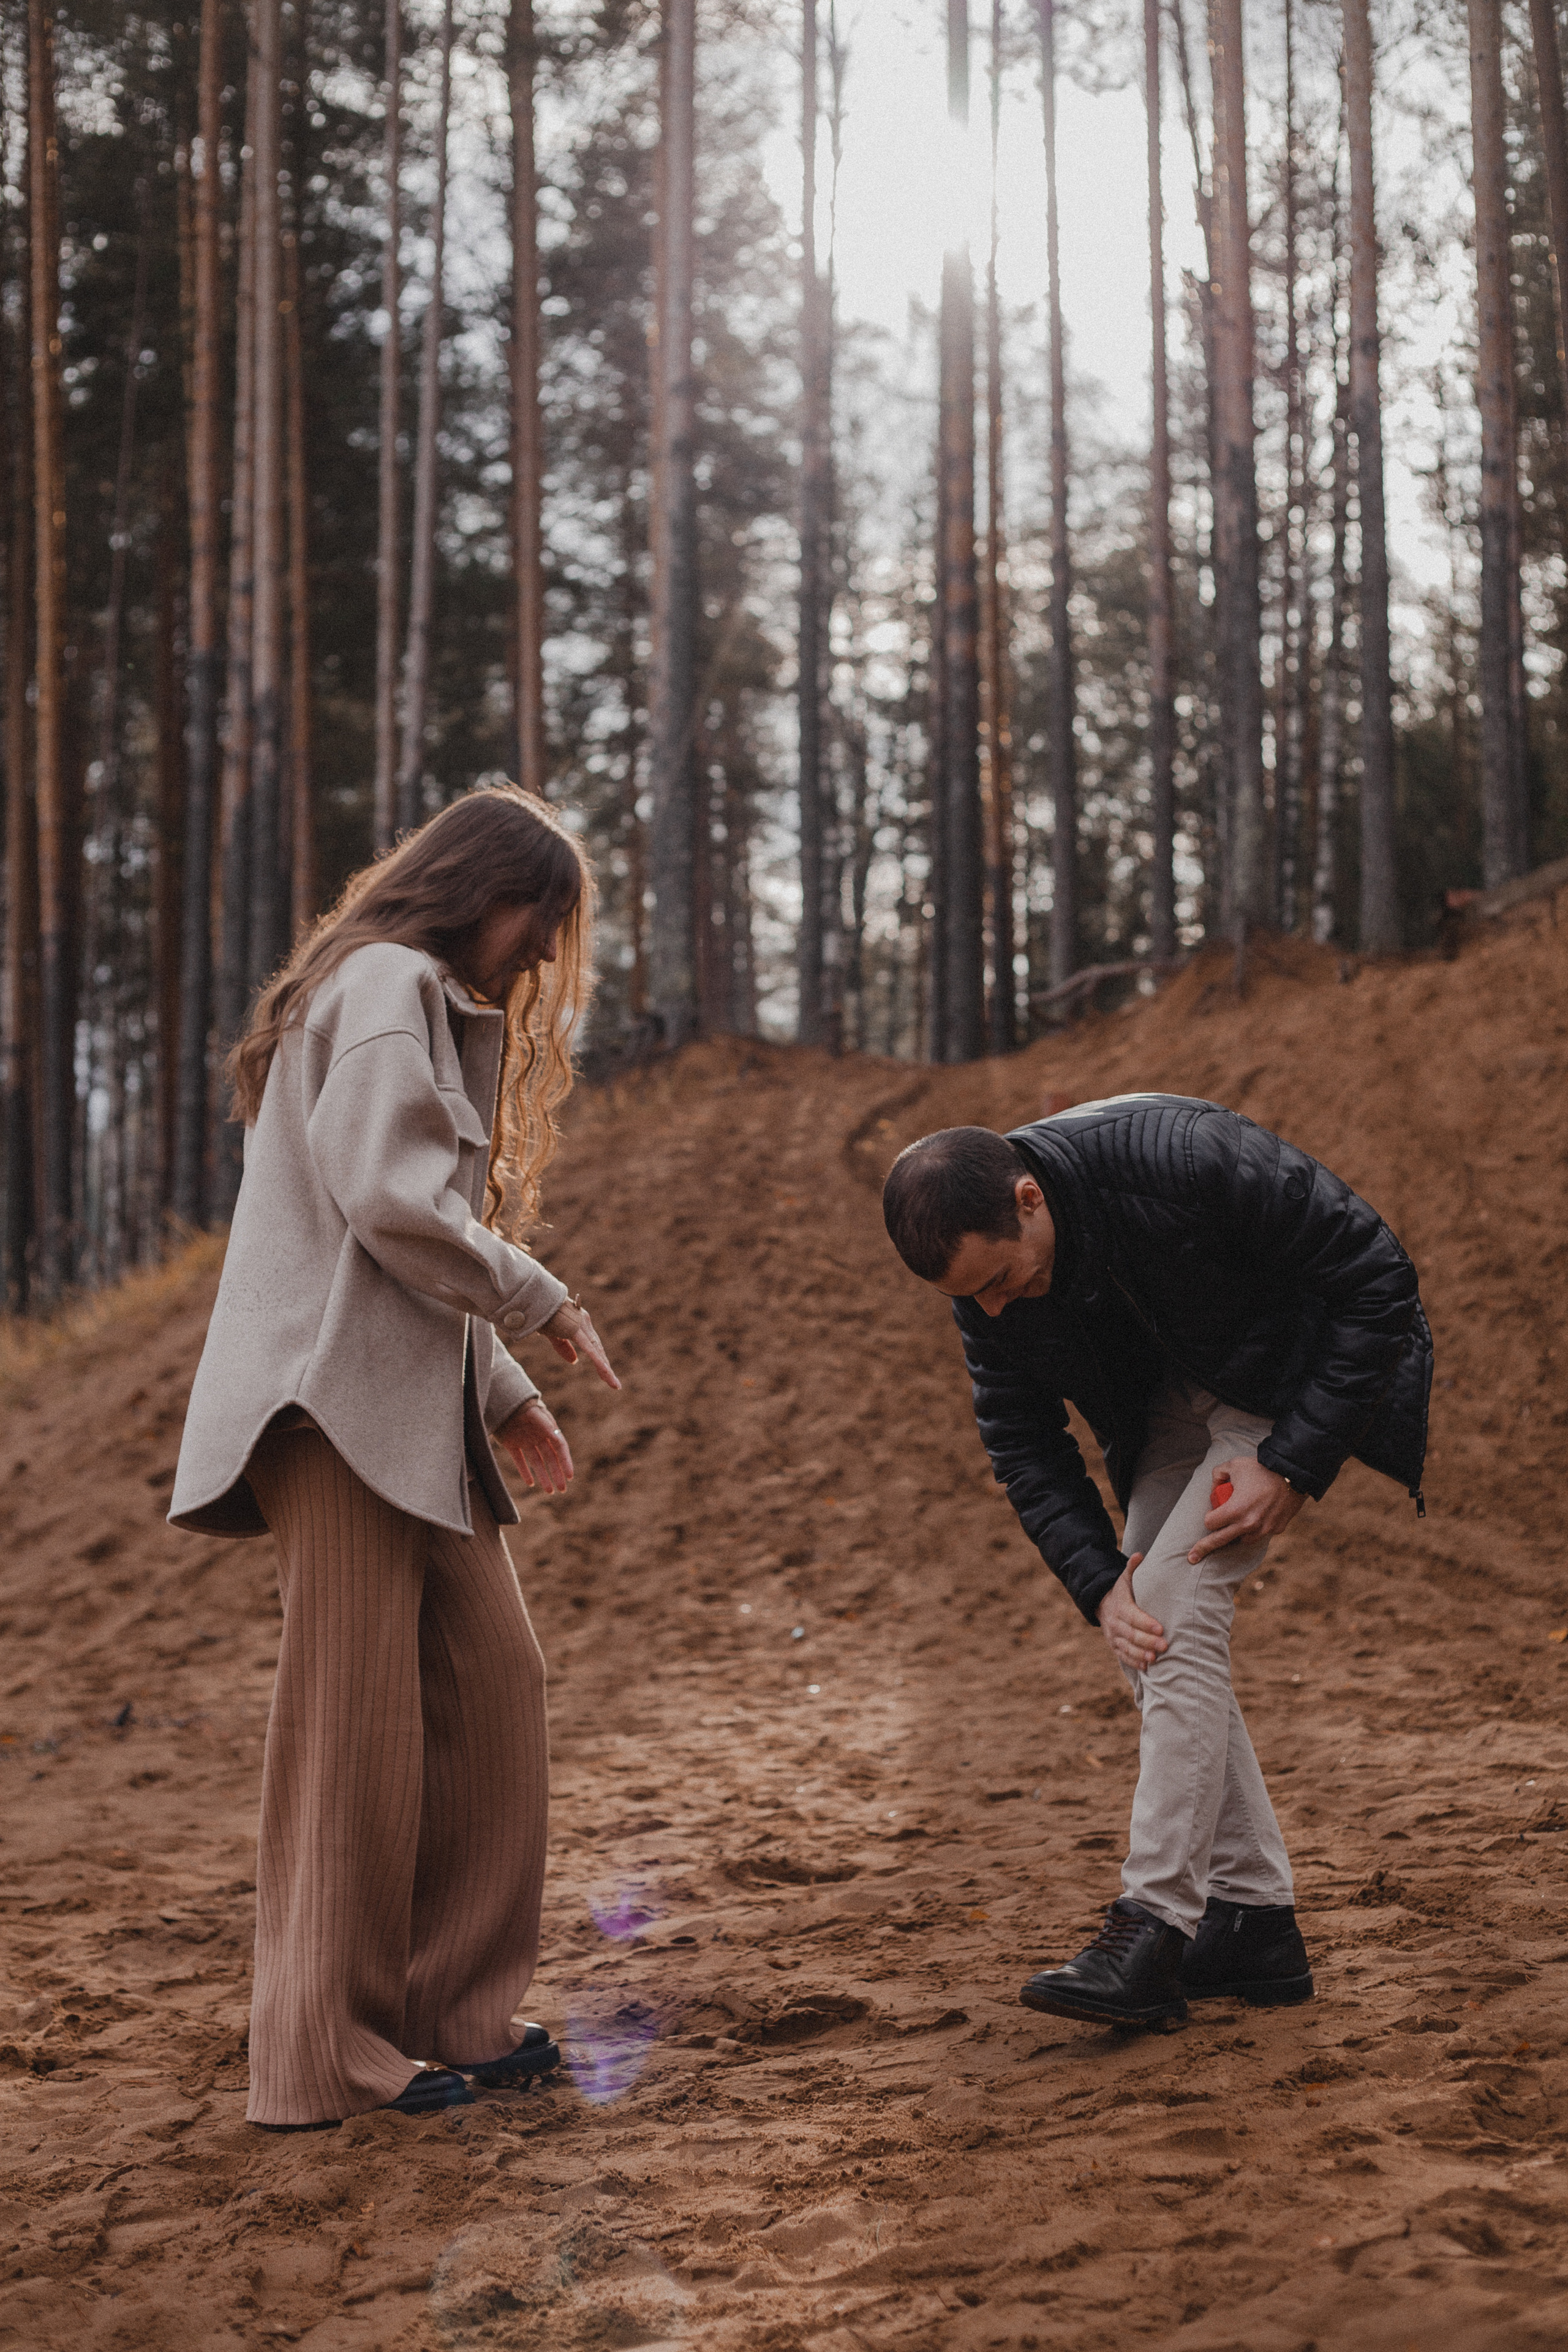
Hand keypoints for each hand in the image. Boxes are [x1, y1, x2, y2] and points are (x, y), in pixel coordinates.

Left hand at [497, 1399, 573, 1494]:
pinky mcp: (511, 1444)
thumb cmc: (522, 1405)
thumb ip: (547, 1427)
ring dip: (544, 1477)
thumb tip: (560, 1441)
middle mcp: (538, 1437)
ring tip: (550, 1491)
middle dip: (557, 1474)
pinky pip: (520, 1461)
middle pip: (550, 1459)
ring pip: (537, 1462)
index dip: (566, 1462)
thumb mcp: (536, 1415)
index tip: (570, 1476)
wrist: (502, 1399)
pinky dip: (525, 1472)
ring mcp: (525, 1441)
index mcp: (548, 1429)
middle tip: (562, 1489)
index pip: (560, 1449)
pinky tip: (531, 1483)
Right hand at [541, 1298, 620, 1390]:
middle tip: (615, 1385)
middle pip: (598, 1350)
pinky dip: (598, 1360)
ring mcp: (582, 1326)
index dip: (600, 1361)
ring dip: (605, 1369)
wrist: (535, 1299)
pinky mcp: (576, 1329)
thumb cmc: (542, 1314)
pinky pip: (589, 1348)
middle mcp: (585, 1324)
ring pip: (597, 1351)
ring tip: (614, 1384)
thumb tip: (575, 1362)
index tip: (607, 1375)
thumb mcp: (553, 1334)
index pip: (594, 1347)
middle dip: (606, 1368)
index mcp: (581, 1325)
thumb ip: (563, 1347)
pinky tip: (605, 1371)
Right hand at [1098, 1555, 1166, 1671]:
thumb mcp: (1124, 1578)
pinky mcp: (1114, 1646)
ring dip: (1141, 1653)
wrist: (1102, 1604)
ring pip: (1127, 1647)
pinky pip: (1123, 1656)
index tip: (1161, 1628)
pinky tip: (1146, 1666)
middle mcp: (1114, 1623)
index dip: (1146, 1623)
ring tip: (1155, 1658)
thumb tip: (1139, 1555)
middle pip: (1131, 1634)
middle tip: (1165, 1645)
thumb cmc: (1121, 1591)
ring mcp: (1113, 1636)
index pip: (1133, 1616)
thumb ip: (1133, 1568)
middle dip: (1148, 1641)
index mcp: (1120, 1606)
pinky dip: (1134, 1661)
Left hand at [1187, 1455, 1305, 1562]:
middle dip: (1203, 1548)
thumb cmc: (1261, 1468)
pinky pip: (1260, 1533)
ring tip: (1237, 1523)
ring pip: (1242, 1540)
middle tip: (1191, 1558)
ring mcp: (1263, 1529)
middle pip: (1219, 1541)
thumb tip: (1214, 1486)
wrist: (1294, 1474)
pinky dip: (1256, 1529)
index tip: (1212, 1512)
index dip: (1209, 1517)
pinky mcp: (1276, 1529)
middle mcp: (1248, 1524)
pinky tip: (1258, 1516)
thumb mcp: (1234, 1465)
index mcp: (1235, 1510)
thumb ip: (1218, 1474)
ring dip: (1236, 1534)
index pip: (1210, 1524)